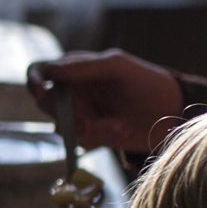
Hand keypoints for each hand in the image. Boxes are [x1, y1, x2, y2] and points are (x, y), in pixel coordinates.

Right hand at [25, 49, 187, 152]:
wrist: (172, 114)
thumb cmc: (146, 82)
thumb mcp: (116, 67)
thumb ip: (83, 67)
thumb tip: (50, 71)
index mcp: (76, 68)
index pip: (41, 70)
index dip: (34, 81)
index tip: (41, 92)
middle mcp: (74, 91)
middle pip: (46, 102)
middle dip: (66, 112)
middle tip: (89, 119)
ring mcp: (81, 114)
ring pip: (61, 125)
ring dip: (87, 128)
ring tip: (116, 125)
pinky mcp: (91, 135)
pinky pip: (78, 140)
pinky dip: (99, 137)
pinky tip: (120, 130)